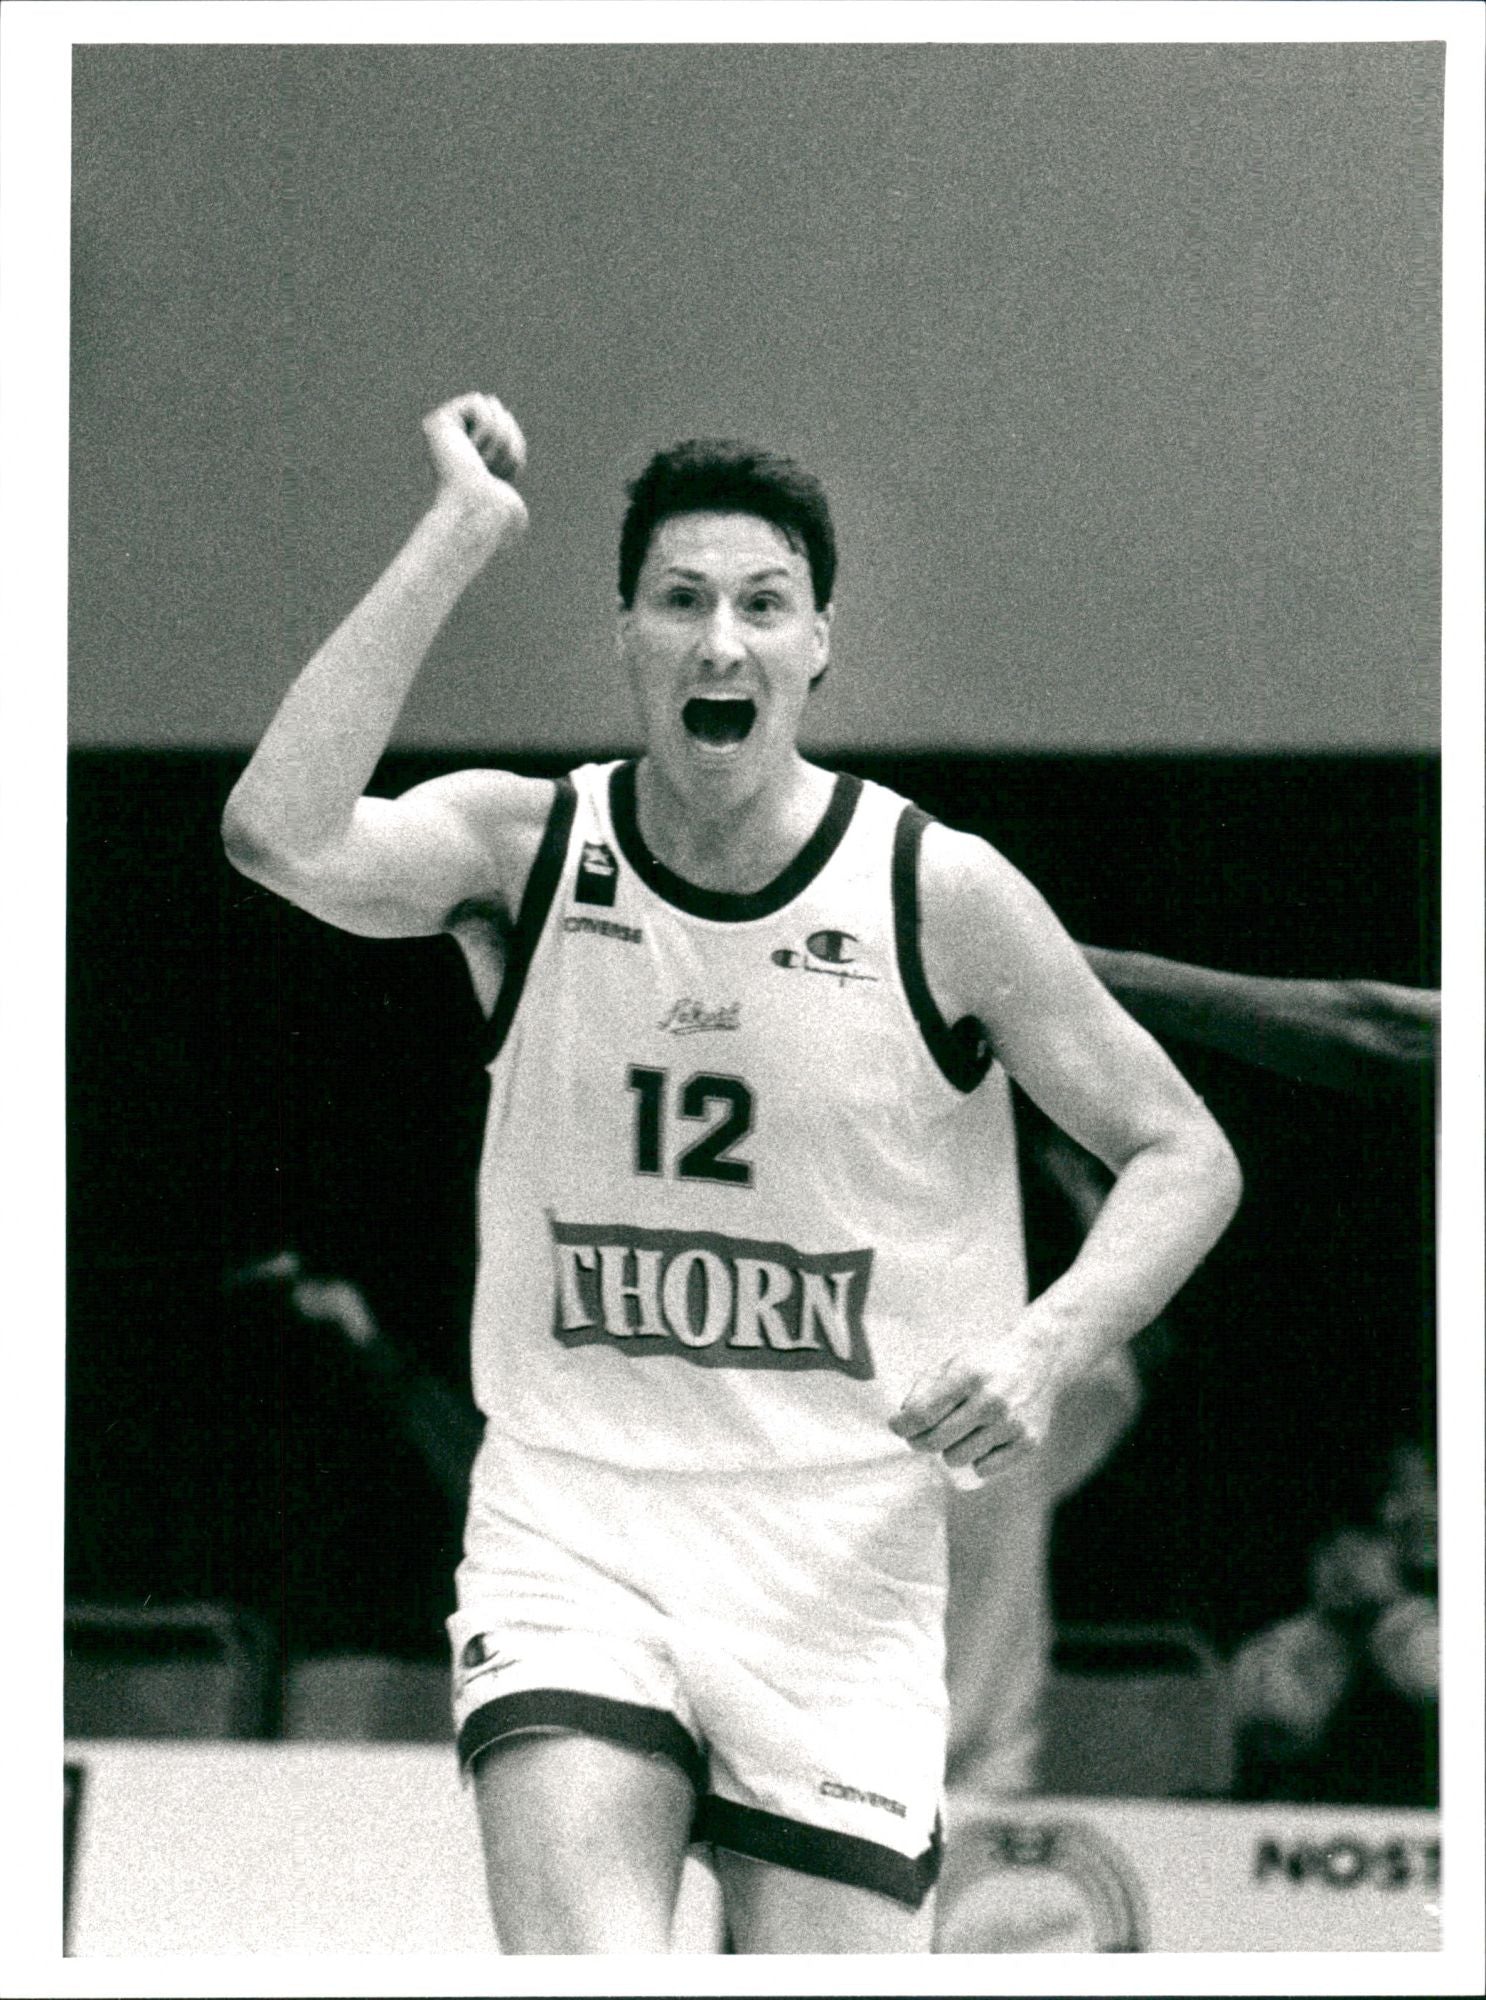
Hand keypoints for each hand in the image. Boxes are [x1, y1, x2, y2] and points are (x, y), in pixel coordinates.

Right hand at [421, 391, 529, 544]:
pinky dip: (486, 429)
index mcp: (468, 450)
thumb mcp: (510, 466)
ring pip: (490, 404)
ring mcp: (442, 431)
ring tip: (480, 462)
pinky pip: (478, 402)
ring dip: (498, 437)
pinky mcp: (438, 423)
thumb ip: (504, 439)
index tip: (500, 473)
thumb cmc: (498, 501)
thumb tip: (491, 410)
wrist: (482, 509)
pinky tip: (470, 451)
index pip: (504, 421)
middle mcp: (452, 439)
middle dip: (507, 438)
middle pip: (498, 408)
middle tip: (490, 468)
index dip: (513, 443)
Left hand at [890, 1333, 1061, 1484]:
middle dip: (919, 1441)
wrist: (1041, 1359)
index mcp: (969, 1375)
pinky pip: (984, 1469)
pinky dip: (976, 1459)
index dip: (902, 1425)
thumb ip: (925, 1387)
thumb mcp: (955, 1361)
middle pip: (936, 1440)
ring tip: (958, 1434)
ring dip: (949, 1450)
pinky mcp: (1028, 1442)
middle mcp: (991, 1400)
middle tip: (919, 1435)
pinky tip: (983, 1441)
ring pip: (956, 1458)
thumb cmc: (988, 1363)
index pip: (923, 1414)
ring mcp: (1012, 1424)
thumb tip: (904, 1418)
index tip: (897, 1426)